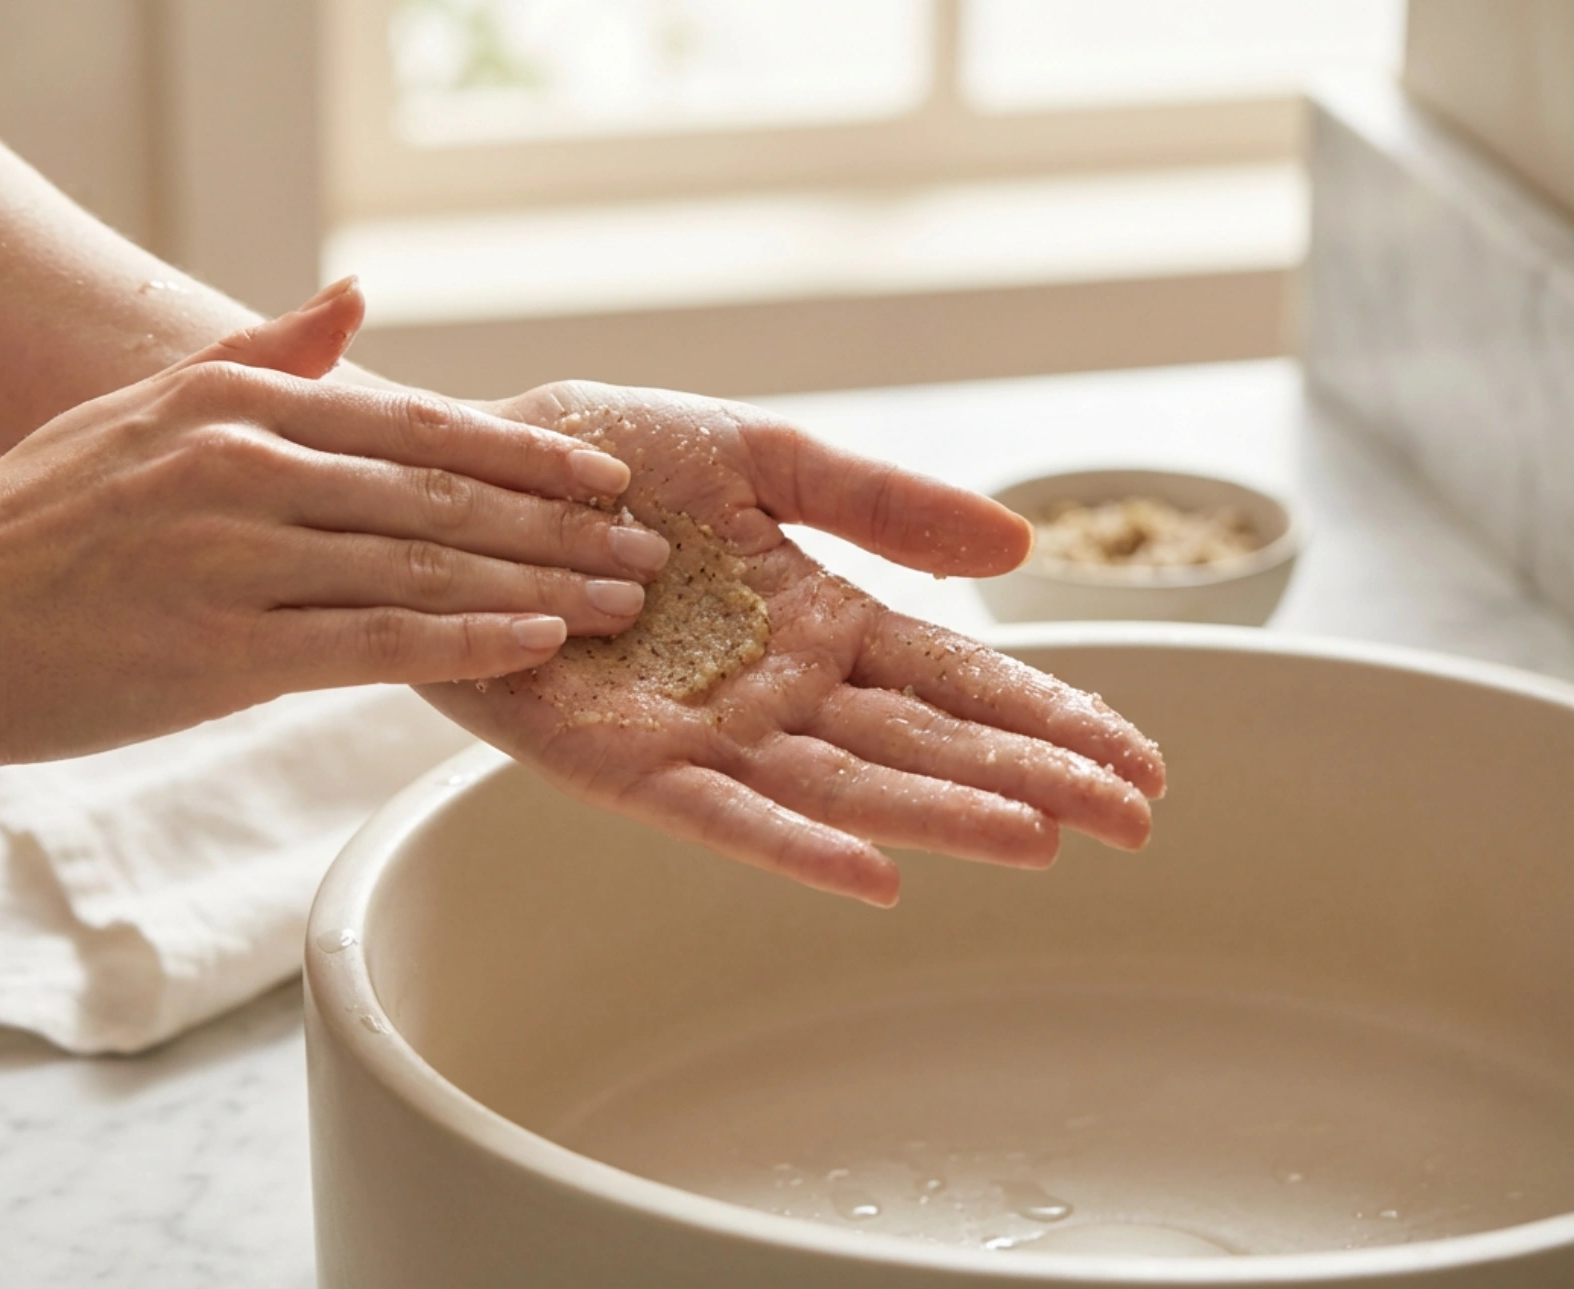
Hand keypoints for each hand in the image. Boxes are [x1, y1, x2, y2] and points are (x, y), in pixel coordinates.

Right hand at [0, 285, 672, 766]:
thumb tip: (356, 300)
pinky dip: (466, 642)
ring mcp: (235, 556)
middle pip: (444, 496)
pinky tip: (536, 645)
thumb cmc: (29, 524)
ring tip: (620, 601)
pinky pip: (376, 642)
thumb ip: (260, 355)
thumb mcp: (141, 408)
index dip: (525, 454)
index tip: (602, 478)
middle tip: (644, 549)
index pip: (418, 425)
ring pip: (427, 567)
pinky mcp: (219, 650)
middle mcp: (245, 464)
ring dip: (540, 583)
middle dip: (559, 525)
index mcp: (234, 402)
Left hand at [418, 382, 1165, 906]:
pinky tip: (874, 874)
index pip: (958, 677)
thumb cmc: (603, 458)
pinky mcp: (624, 762)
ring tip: (1041, 838)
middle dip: (1030, 777)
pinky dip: (793, 844)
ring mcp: (707, 733)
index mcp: (819, 617)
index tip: (1145, 756)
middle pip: (924, 743)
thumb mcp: (762, 453)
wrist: (467, 470)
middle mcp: (777, 689)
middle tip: (1137, 818)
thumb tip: (1019, 550)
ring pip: (844, 785)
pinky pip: (720, 813)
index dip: (1048, 714)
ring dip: (941, 814)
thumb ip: (879, 498)